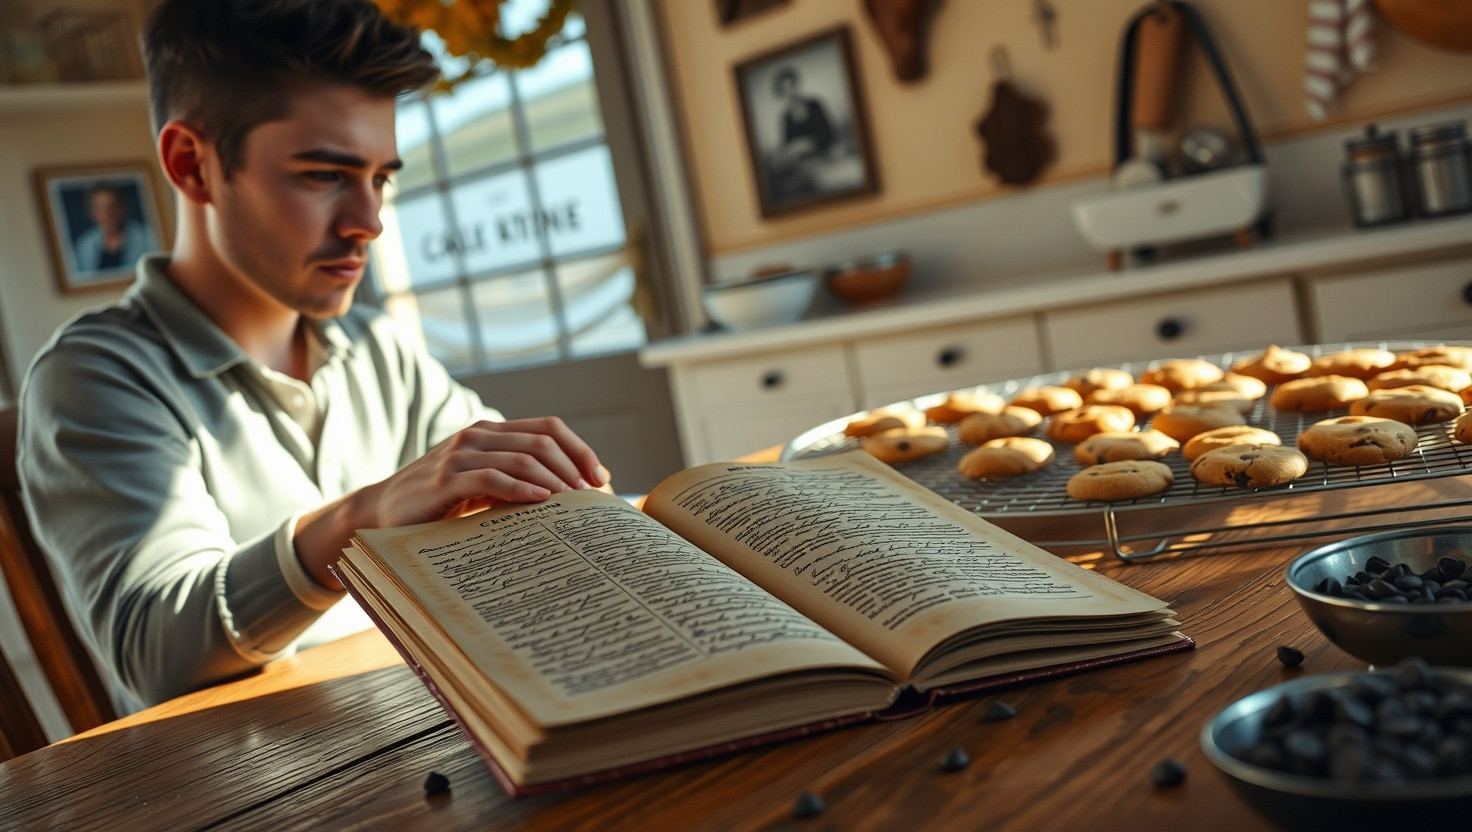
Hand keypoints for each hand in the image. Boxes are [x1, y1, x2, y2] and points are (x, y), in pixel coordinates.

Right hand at [294, 416, 606, 588]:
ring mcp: (459, 454)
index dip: (580, 449)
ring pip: (523, 457)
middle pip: (542, 440)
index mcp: (490, 431)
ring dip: (555, 480)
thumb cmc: (440, 504)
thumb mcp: (483, 486)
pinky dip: (523, 489)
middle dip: (575, 467)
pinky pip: (493, 478)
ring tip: (576, 503)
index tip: (601, 478)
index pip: (548, 427)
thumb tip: (572, 496)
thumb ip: (516, 480)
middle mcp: (477, 435)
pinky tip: (543, 503)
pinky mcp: (445, 479)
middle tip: (594, 497)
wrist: (381, 513)